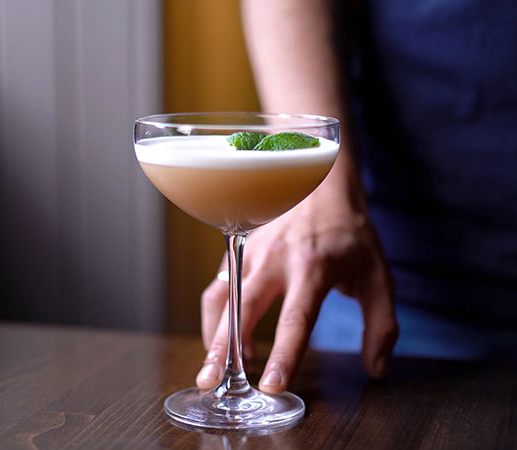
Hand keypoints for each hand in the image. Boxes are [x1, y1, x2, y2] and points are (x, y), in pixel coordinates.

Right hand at [196, 186, 398, 393]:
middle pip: (242, 307)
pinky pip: (219, 286)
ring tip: (212, 368)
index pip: (296, 318)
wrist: (322, 184)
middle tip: (210, 381)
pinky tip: (225, 338)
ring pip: (222, 296)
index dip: (283, 354)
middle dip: (224, 348)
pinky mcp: (239, 249)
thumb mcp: (379, 276)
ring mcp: (252, 251)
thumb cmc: (350, 234)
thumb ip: (381, 325)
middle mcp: (277, 258)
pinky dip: (216, 316)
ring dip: (213, 334)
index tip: (270, 385)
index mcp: (314, 267)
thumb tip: (376, 368)